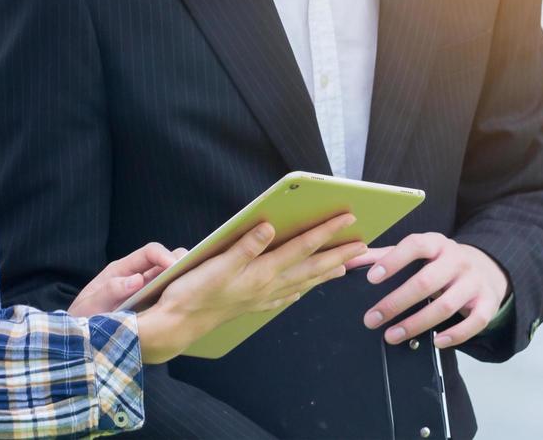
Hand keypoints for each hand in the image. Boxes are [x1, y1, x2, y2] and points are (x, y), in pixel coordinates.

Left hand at [69, 242, 183, 316]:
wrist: (80, 338)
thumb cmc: (82, 318)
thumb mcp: (90, 306)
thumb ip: (110, 291)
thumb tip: (137, 280)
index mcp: (122, 270)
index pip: (149, 253)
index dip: (164, 256)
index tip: (176, 267)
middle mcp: (136, 277)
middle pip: (164, 263)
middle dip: (181, 266)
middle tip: (194, 278)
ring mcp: (144, 292)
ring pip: (169, 280)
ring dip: (181, 282)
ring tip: (194, 292)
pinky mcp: (150, 308)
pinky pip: (167, 299)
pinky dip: (177, 299)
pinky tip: (185, 308)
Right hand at [137, 213, 366, 364]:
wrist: (179, 323)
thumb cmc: (195, 292)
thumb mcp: (217, 264)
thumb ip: (245, 245)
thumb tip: (268, 226)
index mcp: (262, 272)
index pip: (301, 247)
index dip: (325, 231)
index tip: (346, 219)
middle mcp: (268, 286)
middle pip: (311, 267)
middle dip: (338, 254)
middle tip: (363, 246)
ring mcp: (262, 297)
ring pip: (302, 282)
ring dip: (325, 273)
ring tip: (344, 267)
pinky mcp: (253, 304)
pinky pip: (285, 296)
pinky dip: (299, 290)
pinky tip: (301, 291)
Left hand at [346, 233, 508, 348]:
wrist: (486, 268)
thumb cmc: (440, 261)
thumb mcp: (417, 253)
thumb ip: (383, 255)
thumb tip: (348, 260)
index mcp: (436, 243)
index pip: (415, 246)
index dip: (393, 261)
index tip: (371, 279)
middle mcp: (457, 260)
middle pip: (426, 281)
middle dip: (396, 302)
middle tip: (372, 319)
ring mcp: (474, 282)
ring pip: (445, 305)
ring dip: (416, 323)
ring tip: (391, 336)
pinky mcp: (488, 303)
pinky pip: (474, 322)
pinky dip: (455, 335)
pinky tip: (435, 342)